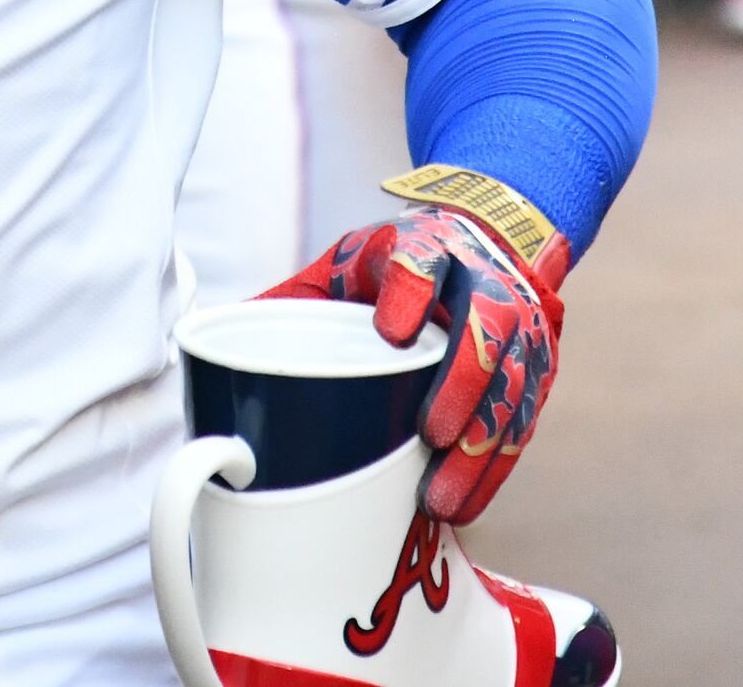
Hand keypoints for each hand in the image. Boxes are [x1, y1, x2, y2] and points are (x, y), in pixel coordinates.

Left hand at [268, 201, 569, 524]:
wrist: (489, 239)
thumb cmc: (402, 263)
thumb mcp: (346, 262)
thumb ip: (292, 298)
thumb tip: (207, 341)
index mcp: (427, 245)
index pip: (422, 258)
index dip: (410, 290)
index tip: (389, 327)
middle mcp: (483, 282)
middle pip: (484, 329)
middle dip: (460, 386)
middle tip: (427, 432)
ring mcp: (518, 328)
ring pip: (512, 387)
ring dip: (479, 446)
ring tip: (439, 497)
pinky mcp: (534, 372)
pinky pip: (523, 424)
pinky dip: (494, 469)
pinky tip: (466, 503)